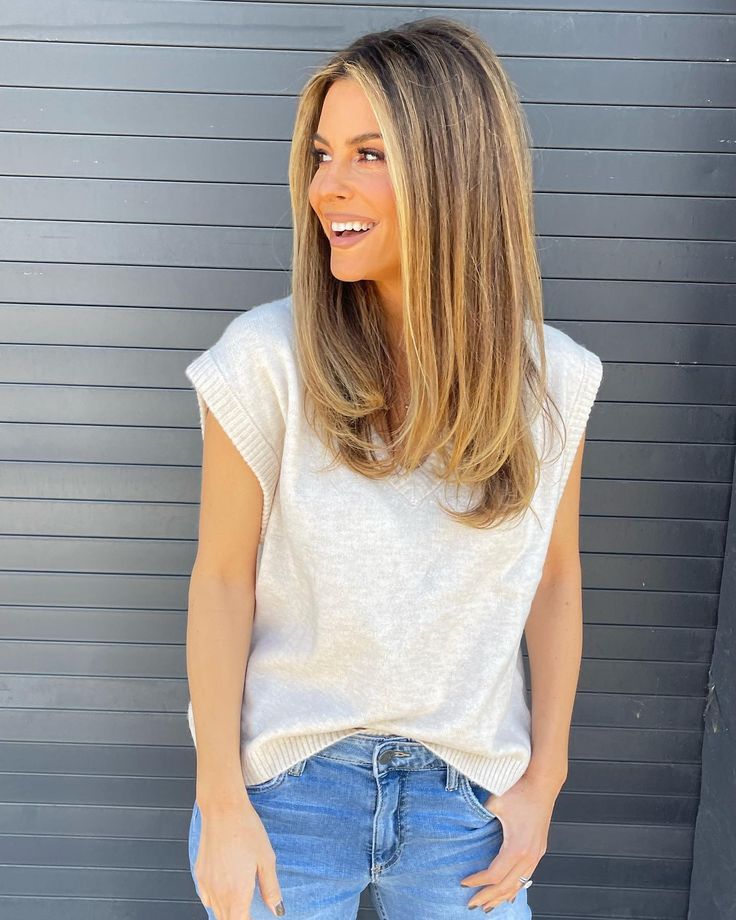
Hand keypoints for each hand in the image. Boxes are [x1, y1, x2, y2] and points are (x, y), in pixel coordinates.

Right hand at [194, 800, 285, 917]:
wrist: (224, 810)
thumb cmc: (246, 830)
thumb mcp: (266, 859)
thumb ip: (271, 888)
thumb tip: (276, 908)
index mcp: (237, 893)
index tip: (256, 915)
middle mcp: (219, 893)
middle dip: (239, 918)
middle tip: (250, 908)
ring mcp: (206, 885)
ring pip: (216, 911)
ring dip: (228, 912)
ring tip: (240, 901)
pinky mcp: (200, 875)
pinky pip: (206, 899)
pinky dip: (216, 901)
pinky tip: (225, 890)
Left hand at [458, 772, 557, 911]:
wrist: (542, 782)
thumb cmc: (520, 790)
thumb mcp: (494, 803)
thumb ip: (480, 818)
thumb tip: (465, 826)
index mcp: (517, 847)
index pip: (494, 875)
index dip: (478, 881)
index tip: (464, 883)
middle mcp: (529, 855)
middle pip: (506, 886)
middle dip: (488, 897)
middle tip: (472, 904)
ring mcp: (536, 854)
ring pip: (519, 884)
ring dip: (503, 896)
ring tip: (489, 906)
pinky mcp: (539, 849)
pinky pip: (527, 876)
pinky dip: (516, 887)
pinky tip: (510, 893)